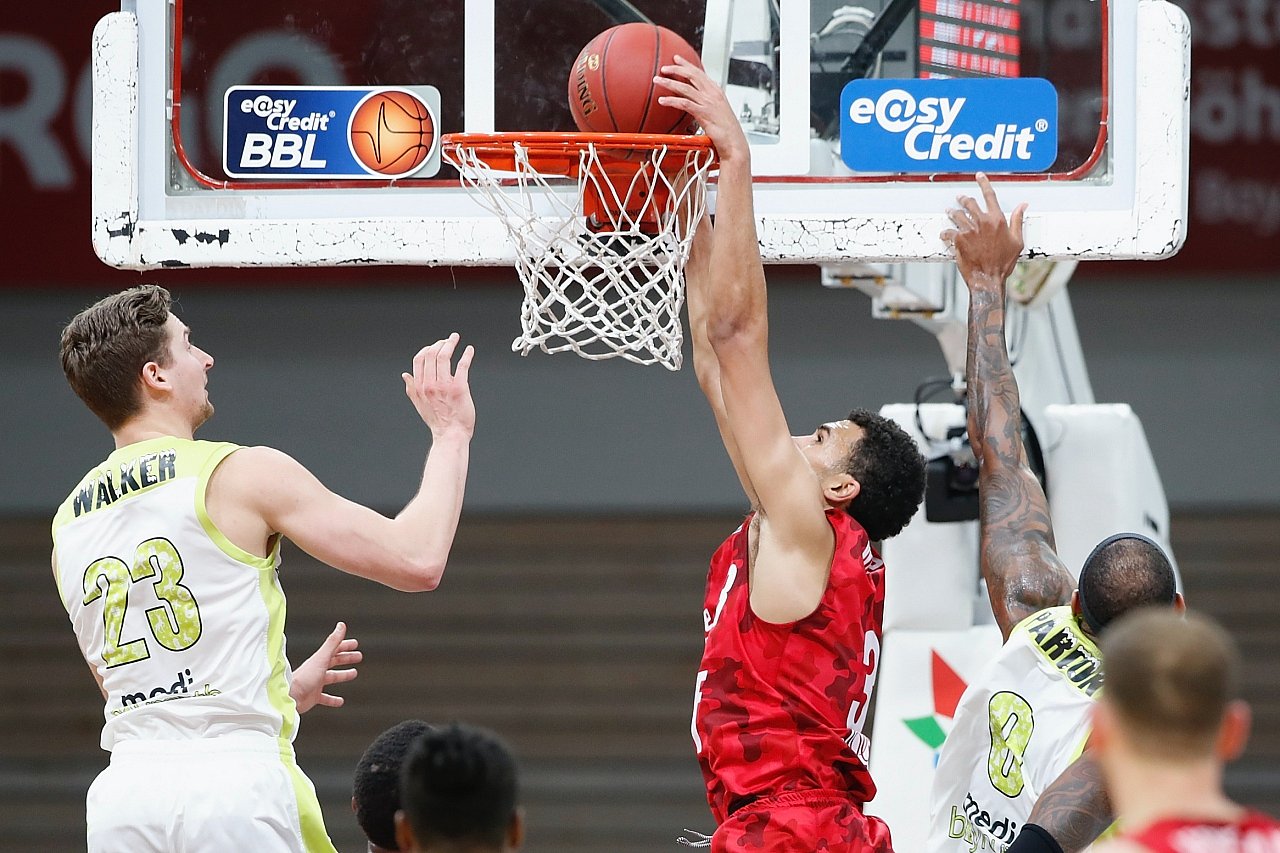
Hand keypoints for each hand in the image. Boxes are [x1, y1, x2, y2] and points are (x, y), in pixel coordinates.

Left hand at [290, 621, 360, 712]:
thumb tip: (341, 625)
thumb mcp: (322, 658)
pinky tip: (340, 701)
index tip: (355, 644)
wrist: (289, 697)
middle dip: (346, 658)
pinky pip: (325, 698)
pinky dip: (333, 699)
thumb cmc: (304, 678)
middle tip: (358, 657)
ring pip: (331, 678)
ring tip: (353, 673)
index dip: (344, 645)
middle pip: (334, 661)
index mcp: (319, 660)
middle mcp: (317, 670)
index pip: (334, 649)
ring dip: (342, 675)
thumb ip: (332, 642)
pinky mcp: (313, 697)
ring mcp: (315, 683)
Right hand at [403, 333, 475, 439]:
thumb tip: (405, 375)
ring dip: (450, 343)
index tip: (436, 346)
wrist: (451, 435)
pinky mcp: (460, 388)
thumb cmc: (438, 421)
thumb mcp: (419, 404)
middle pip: (431, 354)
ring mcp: (444, 386)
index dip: (427, 348)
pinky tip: (469, 349)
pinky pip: (462, 365)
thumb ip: (411, 388)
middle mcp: (430, 384)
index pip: (419, 359)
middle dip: (440, 343)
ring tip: (455, 338)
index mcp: (419, 386)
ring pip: (444, 356)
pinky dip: (466, 355)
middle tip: (448, 340)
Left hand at [655, 55, 749, 162]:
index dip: (687, 64)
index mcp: (716, 91)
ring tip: (658, 80)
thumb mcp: (717, 112)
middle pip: (692, 75)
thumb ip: (706, 103)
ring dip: (669, 82)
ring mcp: (708, 103)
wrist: (734, 143)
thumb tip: (694, 101)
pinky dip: (672, 100)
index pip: (699, 72)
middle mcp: (712, 94)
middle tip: (663, 68)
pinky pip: (684, 104)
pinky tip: (663, 100)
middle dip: (676, 69)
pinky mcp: (703, 113)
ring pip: (685, 87)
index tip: (677, 59)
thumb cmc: (727, 131)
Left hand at [942, 173, 1026, 290]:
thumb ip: (1018, 221)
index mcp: (997, 220)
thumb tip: (1023, 205)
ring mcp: (969, 230)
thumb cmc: (1004, 262)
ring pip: (957, 215)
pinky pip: (948, 232)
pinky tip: (944, 233)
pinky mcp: (958, 240)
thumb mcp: (1017, 241)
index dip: (984, 183)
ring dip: (952, 212)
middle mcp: (982, 222)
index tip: (979, 176)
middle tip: (959, 198)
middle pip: (969, 203)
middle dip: (963, 199)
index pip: (990, 195)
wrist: (989, 278)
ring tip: (949, 211)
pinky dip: (945, 232)